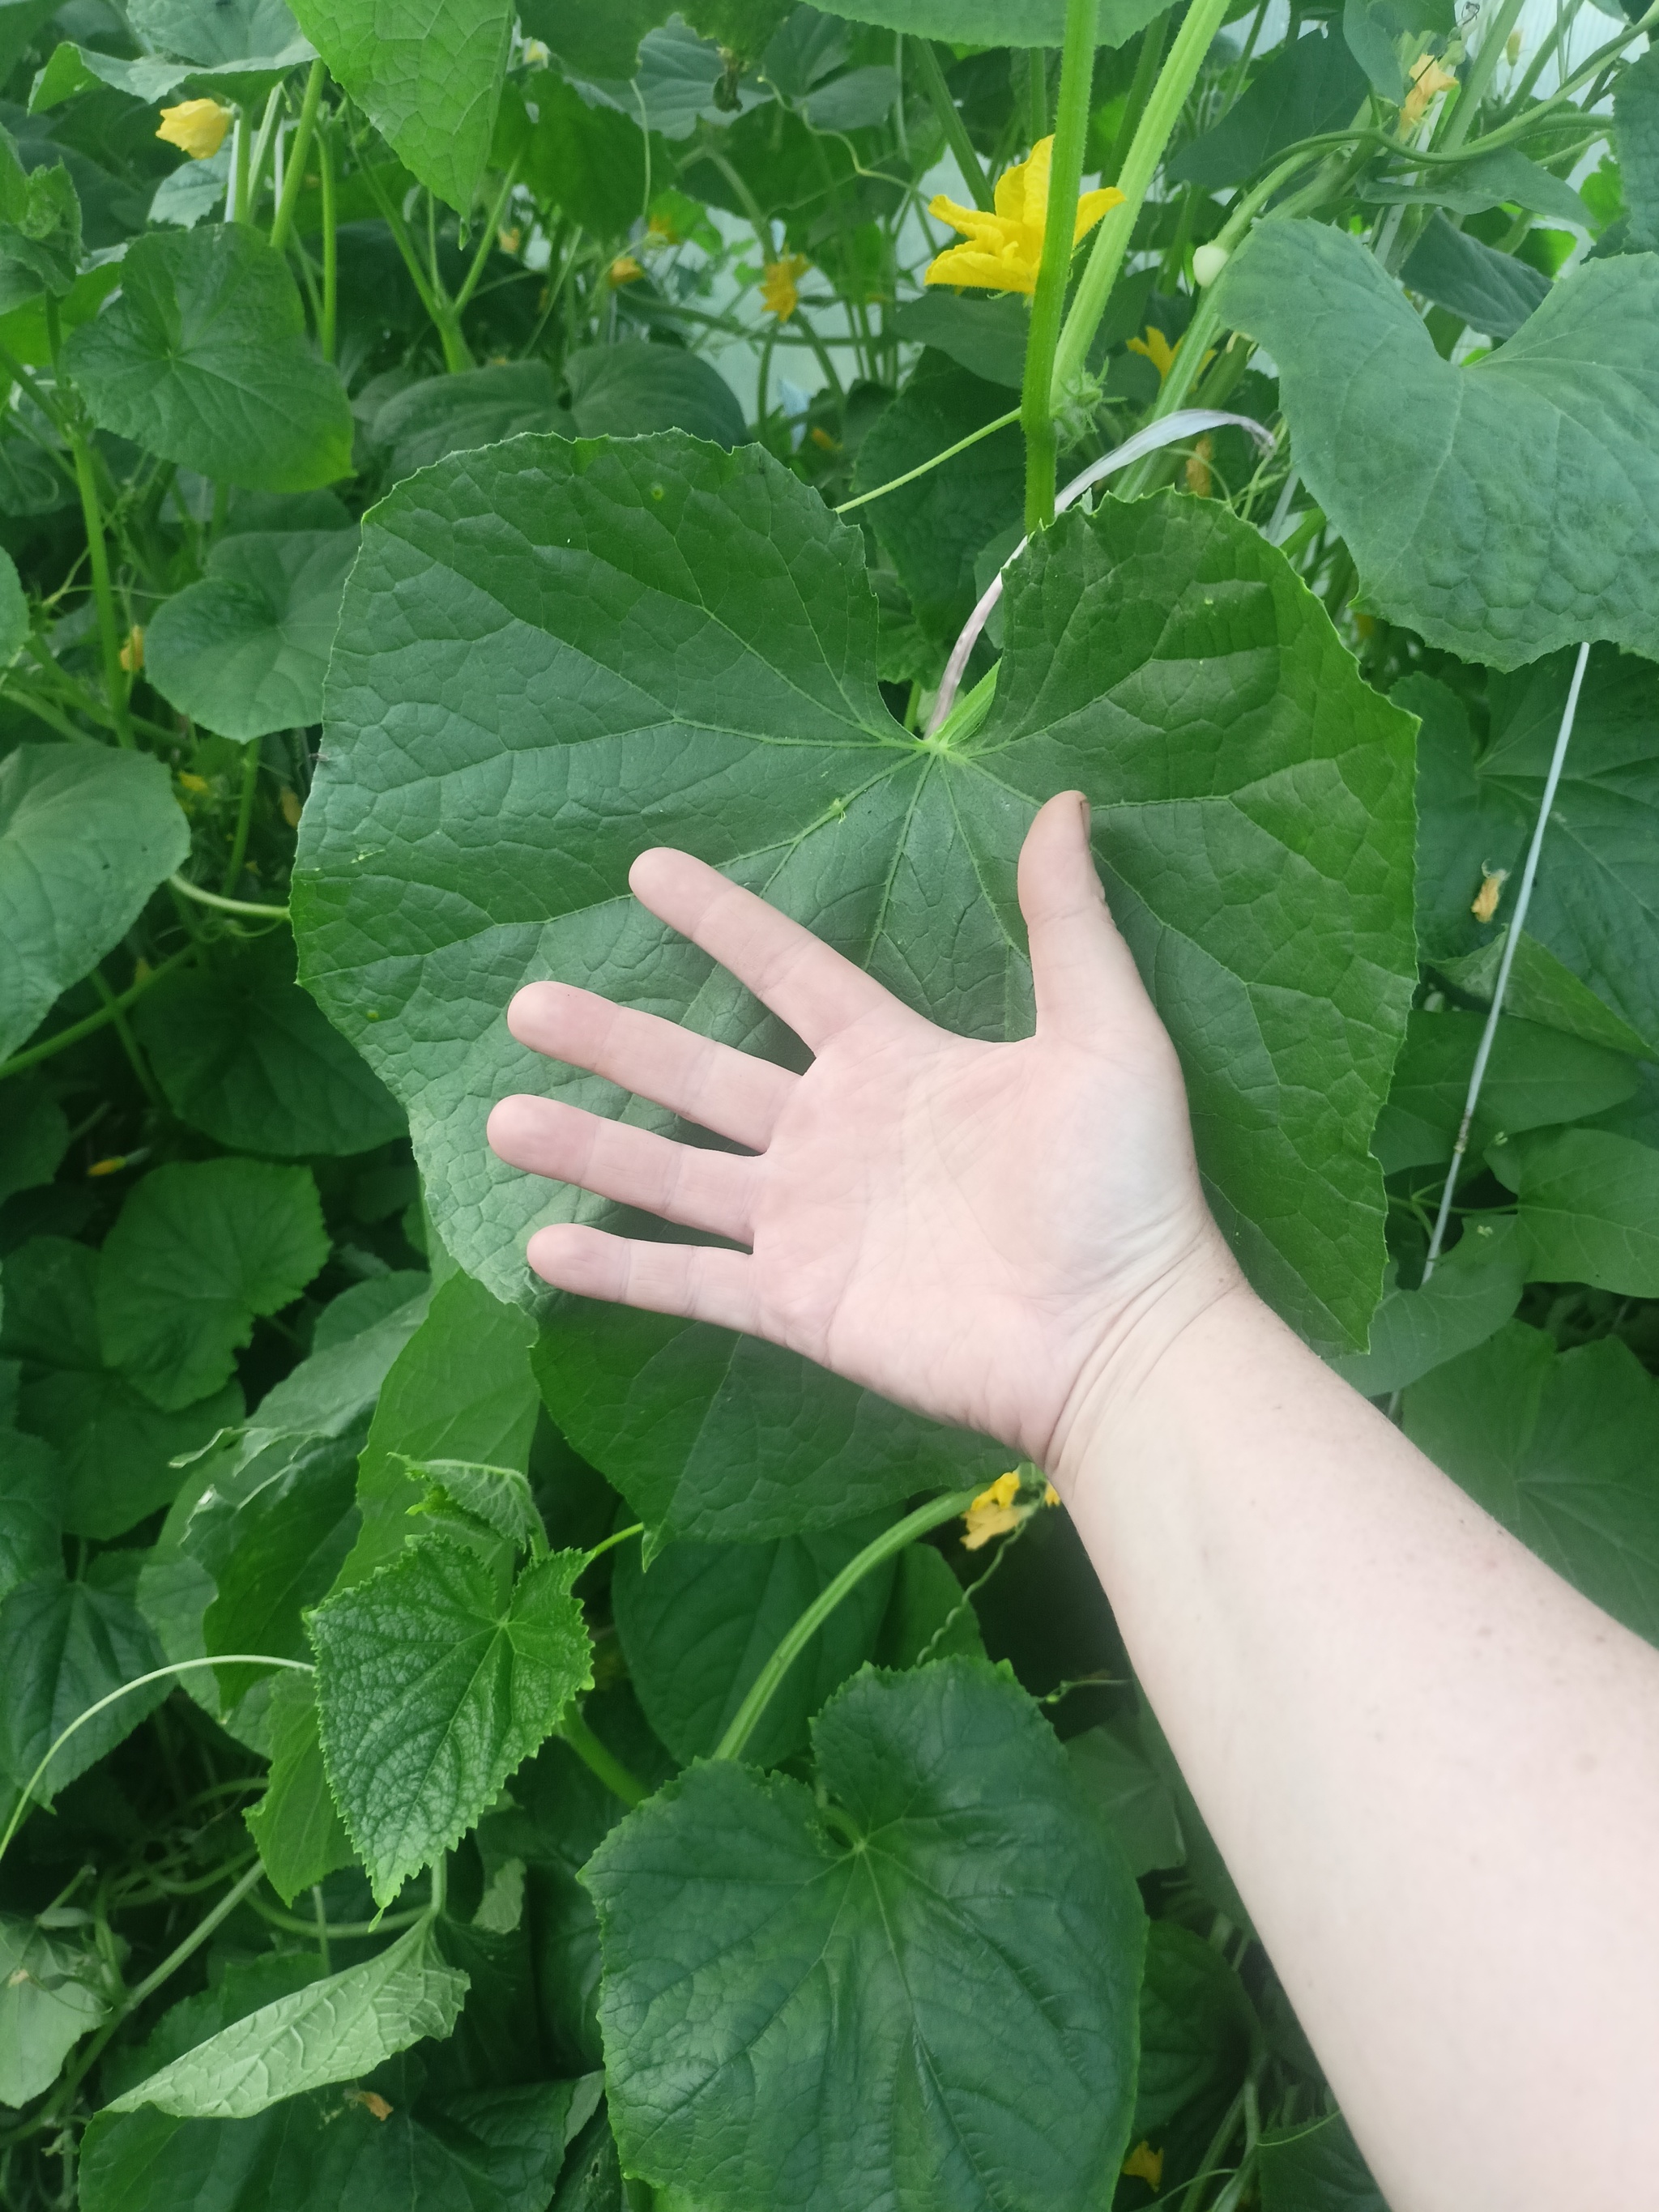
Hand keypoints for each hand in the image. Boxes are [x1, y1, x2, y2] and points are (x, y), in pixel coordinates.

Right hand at [487, 792, 1242, 1475]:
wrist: (1117, 1334)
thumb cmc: (1120, 1185)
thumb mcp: (1104, 1033)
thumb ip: (1066, 924)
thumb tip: (1065, 801)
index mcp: (892, 1061)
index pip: (789, 972)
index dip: (721, 922)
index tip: (647, 870)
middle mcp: (832, 1134)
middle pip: (698, 1070)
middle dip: (613, 1038)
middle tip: (525, 1002)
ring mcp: (807, 1224)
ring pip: (673, 1174)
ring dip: (589, 1147)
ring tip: (504, 1117)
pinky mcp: (796, 1304)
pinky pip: (690, 1281)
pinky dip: (619, 1267)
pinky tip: (545, 1244)